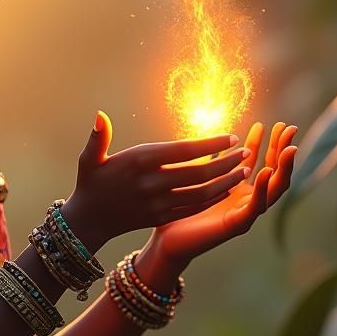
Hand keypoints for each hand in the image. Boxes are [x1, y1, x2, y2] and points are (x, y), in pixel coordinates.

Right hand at [64, 110, 257, 250]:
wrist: (90, 220)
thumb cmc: (92, 181)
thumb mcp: (90, 158)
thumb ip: (98, 137)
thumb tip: (99, 115)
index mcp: (138, 161)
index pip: (183, 150)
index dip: (210, 144)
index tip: (230, 137)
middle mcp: (151, 183)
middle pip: (198, 172)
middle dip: (227, 162)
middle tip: (246, 151)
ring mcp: (158, 203)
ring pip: (201, 192)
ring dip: (226, 181)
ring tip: (245, 170)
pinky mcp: (162, 217)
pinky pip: (194, 207)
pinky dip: (213, 198)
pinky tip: (227, 189)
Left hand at [150, 121, 297, 266]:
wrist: (167, 240)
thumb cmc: (179, 210)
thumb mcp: (197, 178)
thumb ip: (210, 163)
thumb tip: (214, 140)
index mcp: (239, 188)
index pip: (261, 162)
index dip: (269, 143)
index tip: (272, 123)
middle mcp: (247, 200)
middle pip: (274, 172)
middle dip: (283, 150)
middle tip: (289, 128)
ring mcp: (245, 213)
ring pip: (274, 189)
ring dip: (282, 168)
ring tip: (289, 148)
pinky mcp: (237, 225)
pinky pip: (255, 206)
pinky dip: (262, 189)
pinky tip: (264, 171)